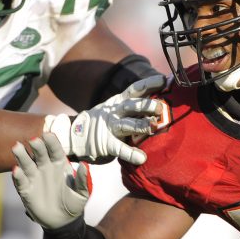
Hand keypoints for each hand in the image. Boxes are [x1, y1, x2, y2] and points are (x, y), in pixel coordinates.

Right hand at [11, 133, 90, 229]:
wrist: (62, 221)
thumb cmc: (74, 203)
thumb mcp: (82, 194)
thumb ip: (83, 180)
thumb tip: (84, 165)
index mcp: (59, 164)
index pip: (55, 150)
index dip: (51, 142)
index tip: (48, 135)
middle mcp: (45, 167)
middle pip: (39, 153)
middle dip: (36, 146)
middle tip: (33, 140)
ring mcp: (34, 178)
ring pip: (26, 163)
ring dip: (22, 156)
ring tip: (16, 147)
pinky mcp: (26, 190)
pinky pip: (21, 181)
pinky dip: (17, 176)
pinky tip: (16, 170)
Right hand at [43, 74, 165, 164]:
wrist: (75, 135)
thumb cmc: (105, 122)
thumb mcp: (117, 109)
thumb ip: (135, 107)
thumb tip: (161, 104)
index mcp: (119, 101)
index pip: (135, 89)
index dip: (149, 84)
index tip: (164, 80)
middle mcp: (115, 112)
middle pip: (131, 106)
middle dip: (146, 105)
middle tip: (160, 107)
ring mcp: (110, 127)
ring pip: (126, 125)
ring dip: (140, 126)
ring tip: (152, 127)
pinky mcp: (106, 144)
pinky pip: (119, 149)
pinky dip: (130, 154)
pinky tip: (141, 158)